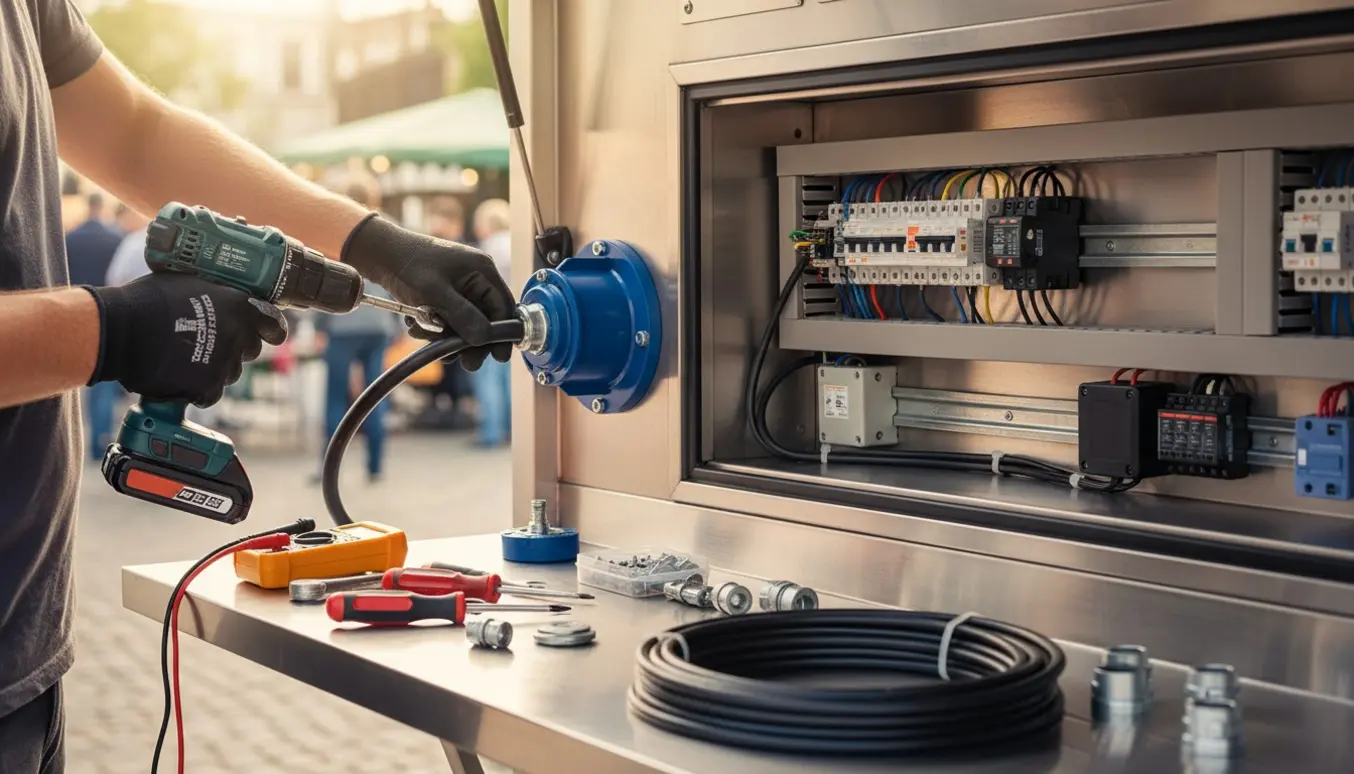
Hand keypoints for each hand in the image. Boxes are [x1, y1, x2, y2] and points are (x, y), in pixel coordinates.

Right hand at [86, 274, 288, 406]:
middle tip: (208, 342)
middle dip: (234, 348)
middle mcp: (239, 336)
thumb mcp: (189, 283)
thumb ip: (216, 294)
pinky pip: (209, 393)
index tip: (270, 335)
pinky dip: (196, 388)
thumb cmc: (148, 300)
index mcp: (240, 307)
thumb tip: (221, 295)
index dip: (271, 330)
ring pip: (229, 372)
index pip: (274, 325)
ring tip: (184, 357)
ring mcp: (225, 364)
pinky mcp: (207, 387)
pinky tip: (177, 376)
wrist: (122, 329)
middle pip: (249, 350)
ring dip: (214, 368)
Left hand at [341, 215, 514, 370]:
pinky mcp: (444, 295)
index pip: (503, 308)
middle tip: (465, 363)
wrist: (378, 253)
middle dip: (471, 341)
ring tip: (425, 337)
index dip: (503, 334)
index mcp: (482, 271)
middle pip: (486, 319)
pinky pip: (449, 320)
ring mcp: (460, 287)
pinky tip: (416, 327)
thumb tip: (484, 339)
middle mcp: (475, 279)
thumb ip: (462, 316)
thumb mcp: (436, 292)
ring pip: (465, 323)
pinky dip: (435, 329)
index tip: (498, 357)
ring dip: (447, 336)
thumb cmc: (408, 265)